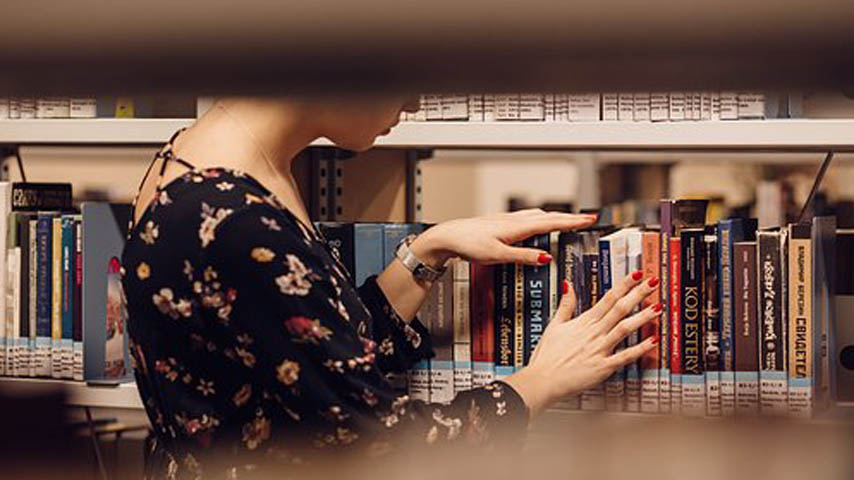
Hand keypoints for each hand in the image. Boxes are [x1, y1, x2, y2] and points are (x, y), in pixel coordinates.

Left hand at [410, 209, 596, 267]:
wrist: (448, 236)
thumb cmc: (468, 244)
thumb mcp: (498, 255)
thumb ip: (523, 256)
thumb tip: (546, 258)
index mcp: (517, 227)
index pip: (551, 222)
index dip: (572, 221)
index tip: (589, 219)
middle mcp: (514, 220)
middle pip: (548, 216)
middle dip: (569, 218)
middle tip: (586, 219)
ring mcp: (507, 219)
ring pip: (537, 215)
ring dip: (555, 217)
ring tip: (568, 220)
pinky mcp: (500, 222)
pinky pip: (527, 218)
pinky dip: (540, 219)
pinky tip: (537, 223)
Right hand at [503, 271, 662, 418]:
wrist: (542, 380)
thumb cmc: (547, 356)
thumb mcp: (554, 325)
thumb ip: (565, 304)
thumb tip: (567, 284)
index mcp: (584, 322)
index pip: (608, 298)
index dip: (623, 285)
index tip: (636, 275)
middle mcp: (594, 333)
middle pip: (620, 309)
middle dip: (638, 294)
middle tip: (653, 282)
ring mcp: (599, 349)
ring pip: (625, 329)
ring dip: (642, 317)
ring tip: (658, 307)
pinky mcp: (603, 367)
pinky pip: (624, 356)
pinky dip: (639, 349)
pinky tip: (653, 341)